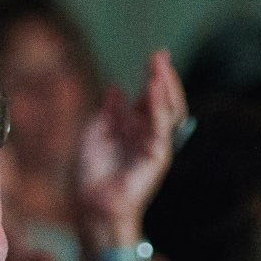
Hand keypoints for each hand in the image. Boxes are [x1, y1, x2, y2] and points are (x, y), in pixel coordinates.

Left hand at [73, 49, 188, 239]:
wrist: (91, 204)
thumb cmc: (90, 175)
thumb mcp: (95, 134)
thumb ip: (109, 113)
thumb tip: (115, 90)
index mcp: (134, 128)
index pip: (150, 98)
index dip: (154, 77)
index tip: (157, 56)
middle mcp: (148, 135)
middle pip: (164, 100)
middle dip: (164, 77)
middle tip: (160, 56)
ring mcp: (154, 145)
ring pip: (169, 111)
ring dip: (165, 87)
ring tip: (159, 66)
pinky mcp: (157, 156)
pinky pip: (161, 128)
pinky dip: (158, 107)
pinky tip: (153, 88)